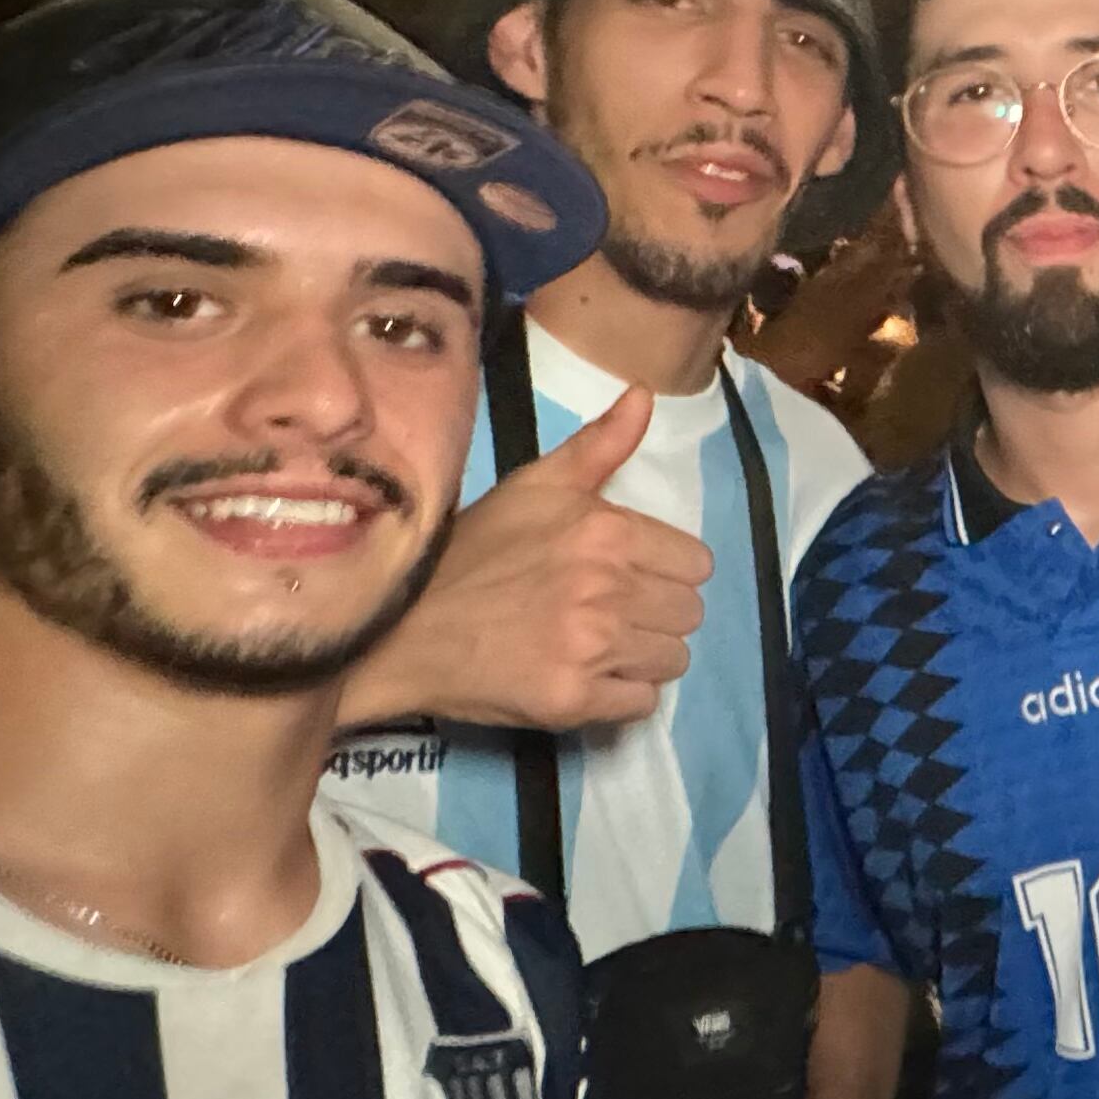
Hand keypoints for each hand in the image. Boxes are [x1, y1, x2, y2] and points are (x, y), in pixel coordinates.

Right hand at [342, 387, 711, 731]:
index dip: (666, 571)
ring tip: (595, 644)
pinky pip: (642, 703)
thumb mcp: (532, 485)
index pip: (696, 564)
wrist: (402, 628)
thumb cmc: (471, 551)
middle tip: (610, 611)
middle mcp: (608, 588)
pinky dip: (621, 695)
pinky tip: (585, 676)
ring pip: (672, 660)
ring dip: (643, 655)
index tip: (629, 575)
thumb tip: (646, 395)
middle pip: (689, 613)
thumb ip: (599, 446)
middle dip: (657, 613)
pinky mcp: (575, 700)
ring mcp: (592, 648)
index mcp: (607, 531)